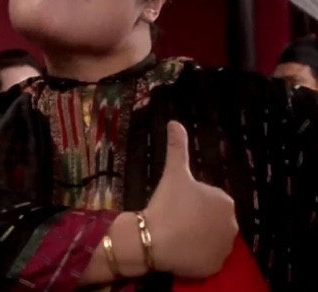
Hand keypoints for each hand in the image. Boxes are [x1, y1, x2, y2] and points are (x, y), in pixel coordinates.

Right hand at [145, 121, 237, 277]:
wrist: (155, 239)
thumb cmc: (169, 203)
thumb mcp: (174, 172)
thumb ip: (177, 146)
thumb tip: (174, 122)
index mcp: (225, 201)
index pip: (209, 199)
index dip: (191, 200)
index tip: (177, 203)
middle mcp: (232, 225)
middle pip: (211, 219)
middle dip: (197, 218)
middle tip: (175, 219)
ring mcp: (224, 249)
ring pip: (209, 237)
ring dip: (197, 235)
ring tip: (176, 234)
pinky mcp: (215, 267)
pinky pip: (206, 256)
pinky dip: (197, 253)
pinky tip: (181, 249)